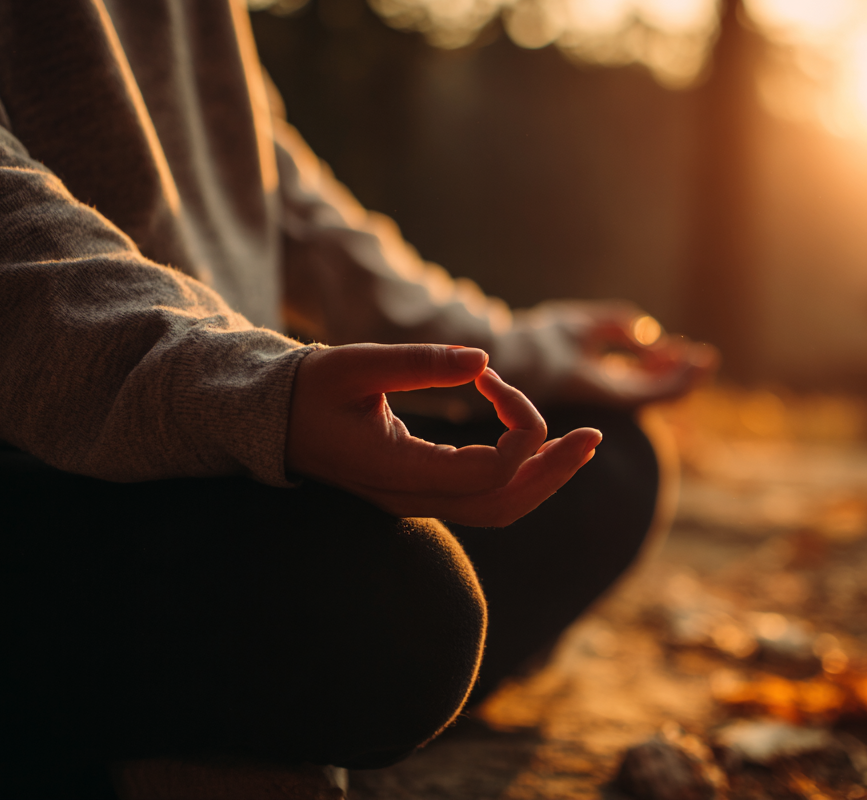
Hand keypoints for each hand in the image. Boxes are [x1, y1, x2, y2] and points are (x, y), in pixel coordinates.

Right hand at [286, 344, 601, 526]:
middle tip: (594, 434)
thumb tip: (483, 358)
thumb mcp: (354, 364)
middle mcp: (413, 498)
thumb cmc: (308, 389)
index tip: (492, 376)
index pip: (488, 471)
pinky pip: (485, 498)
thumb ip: (417, 364)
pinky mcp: (422, 492)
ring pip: (499, 509)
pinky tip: (540, 446)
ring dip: (546, 478)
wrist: (272, 420)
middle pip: (505, 504)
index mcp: (398, 472)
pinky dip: (521, 476)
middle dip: (555, 470)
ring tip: (581, 445)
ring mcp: (418, 501)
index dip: (516, 425)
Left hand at [545, 301, 718, 407]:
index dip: (661, 359)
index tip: (680, 345)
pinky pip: (659, 394)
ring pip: (662, 393)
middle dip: (680, 371)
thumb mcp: (588, 323)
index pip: (638, 372)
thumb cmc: (544, 339)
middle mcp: (609, 388)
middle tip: (705, 358)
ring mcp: (615, 397)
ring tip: (706, 361)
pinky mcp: (620, 399)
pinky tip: (696, 367)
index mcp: (598, 372)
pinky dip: (680, 381)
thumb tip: (650, 333)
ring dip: (688, 378)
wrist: (525, 355)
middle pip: (653, 384)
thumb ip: (620, 324)